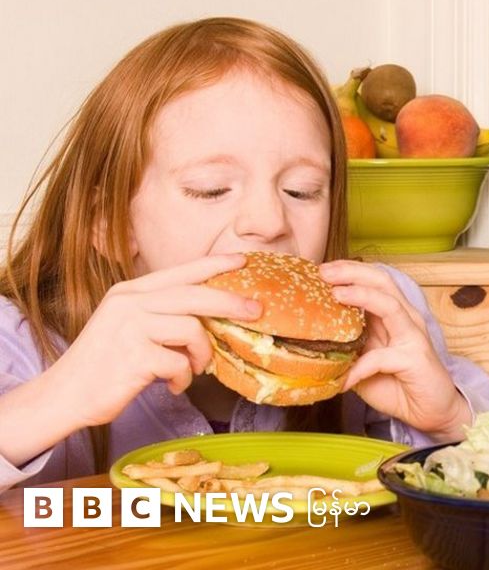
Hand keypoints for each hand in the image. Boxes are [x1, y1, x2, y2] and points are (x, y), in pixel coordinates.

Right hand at [46, 253, 262, 429]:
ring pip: (192, 329)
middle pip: (194, 294)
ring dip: (202, 354)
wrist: (65, 395)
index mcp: (130, 292)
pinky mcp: (133, 357)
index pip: (181, 271)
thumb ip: (163, 317)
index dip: (214, 264)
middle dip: (230, 302)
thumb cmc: (105, 364)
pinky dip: (183, 379)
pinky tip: (172, 386)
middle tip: (256, 311)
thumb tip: (211, 319)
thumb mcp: (130, 328)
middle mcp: (129, 303)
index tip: (243, 261)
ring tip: (194, 368)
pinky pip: (179, 363)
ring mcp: (130, 328)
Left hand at [319, 260, 469, 439]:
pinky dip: (358, 368)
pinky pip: (381, 357)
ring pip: (389, 304)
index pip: (374, 281)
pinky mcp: (415, 358)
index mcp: (393, 315)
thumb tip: (313, 339)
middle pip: (383, 281)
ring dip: (360, 295)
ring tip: (335, 293)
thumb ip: (348, 346)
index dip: (349, 271)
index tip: (321, 270)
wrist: (432, 412)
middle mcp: (406, 318)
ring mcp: (413, 336)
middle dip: (352, 271)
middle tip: (324, 271)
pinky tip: (343, 380)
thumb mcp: (365, 361)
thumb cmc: (398, 385)